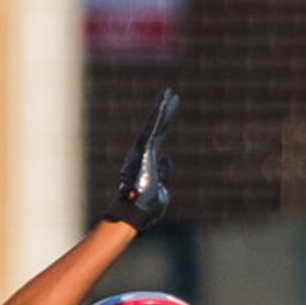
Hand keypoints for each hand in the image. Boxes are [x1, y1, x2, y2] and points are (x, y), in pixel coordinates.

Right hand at [106, 87, 177, 229]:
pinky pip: (154, 128)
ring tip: (170, 92)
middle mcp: (143, 153)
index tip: (170, 109)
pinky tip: (165, 101)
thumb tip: (168, 159)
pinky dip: (159, 115)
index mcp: (148, 160)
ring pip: (156, 125)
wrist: (135, 212)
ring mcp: (143, 151)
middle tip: (171, 94)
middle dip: (165, 110)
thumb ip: (165, 172)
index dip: (165, 123)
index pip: (159, 137)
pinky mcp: (145, 150)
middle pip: (158, 127)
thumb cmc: (145, 205)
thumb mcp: (162, 187)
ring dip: (163, 108)